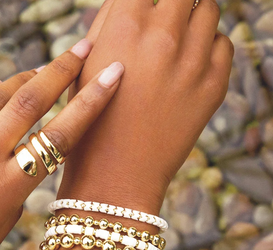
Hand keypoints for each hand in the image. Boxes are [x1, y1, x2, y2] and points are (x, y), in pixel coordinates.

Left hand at [0, 37, 127, 249]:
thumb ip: (6, 211)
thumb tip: (20, 182)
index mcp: (3, 194)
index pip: (59, 138)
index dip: (90, 104)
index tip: (111, 77)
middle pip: (29, 101)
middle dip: (62, 70)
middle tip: (84, 48)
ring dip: (20, 80)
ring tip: (39, 71)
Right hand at [61, 0, 233, 212]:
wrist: (116, 173)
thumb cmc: (91, 120)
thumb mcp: (84, 67)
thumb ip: (107, 23)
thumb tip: (131, 1)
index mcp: (126, 25)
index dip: (142, 2)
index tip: (144, 12)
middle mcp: (164, 35)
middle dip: (173, 4)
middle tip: (165, 20)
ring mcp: (193, 60)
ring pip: (210, 10)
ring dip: (193, 19)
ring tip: (177, 40)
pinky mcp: (214, 86)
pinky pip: (224, 45)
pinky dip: (209, 47)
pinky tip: (189, 65)